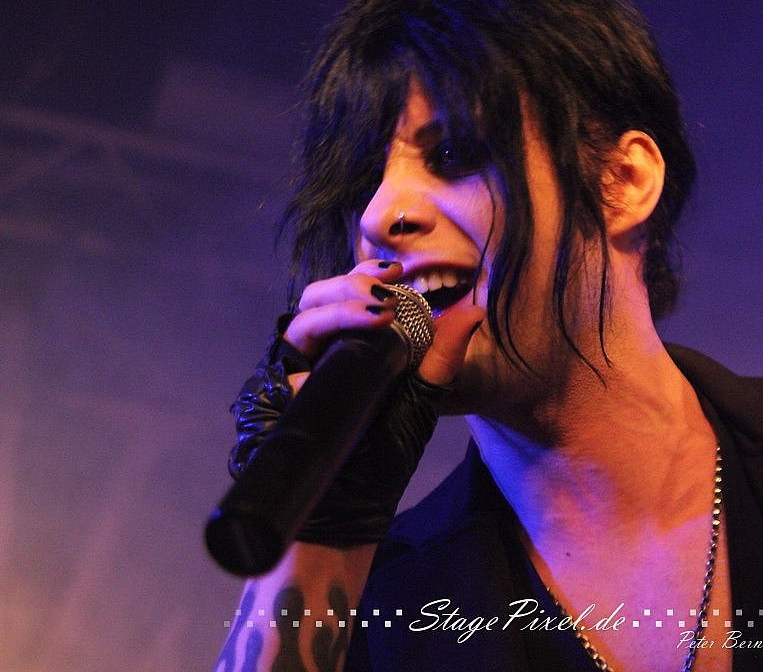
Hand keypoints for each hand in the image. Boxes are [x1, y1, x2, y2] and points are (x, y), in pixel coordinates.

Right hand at [229, 260, 483, 545]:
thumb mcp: (420, 401)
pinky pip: (282, 371)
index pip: (347, 295)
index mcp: (349, 348)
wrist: (351, 509)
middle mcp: (317, 355)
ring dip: (335, 312)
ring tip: (374, 315)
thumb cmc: (383, 457)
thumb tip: (471, 312)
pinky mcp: (274, 403)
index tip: (398, 270)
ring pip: (299, 325)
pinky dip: (305, 365)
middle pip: (317, 299)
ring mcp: (294, 376)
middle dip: (349, 286)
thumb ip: (441, 357)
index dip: (366, 275)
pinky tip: (330, 364)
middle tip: (384, 291)